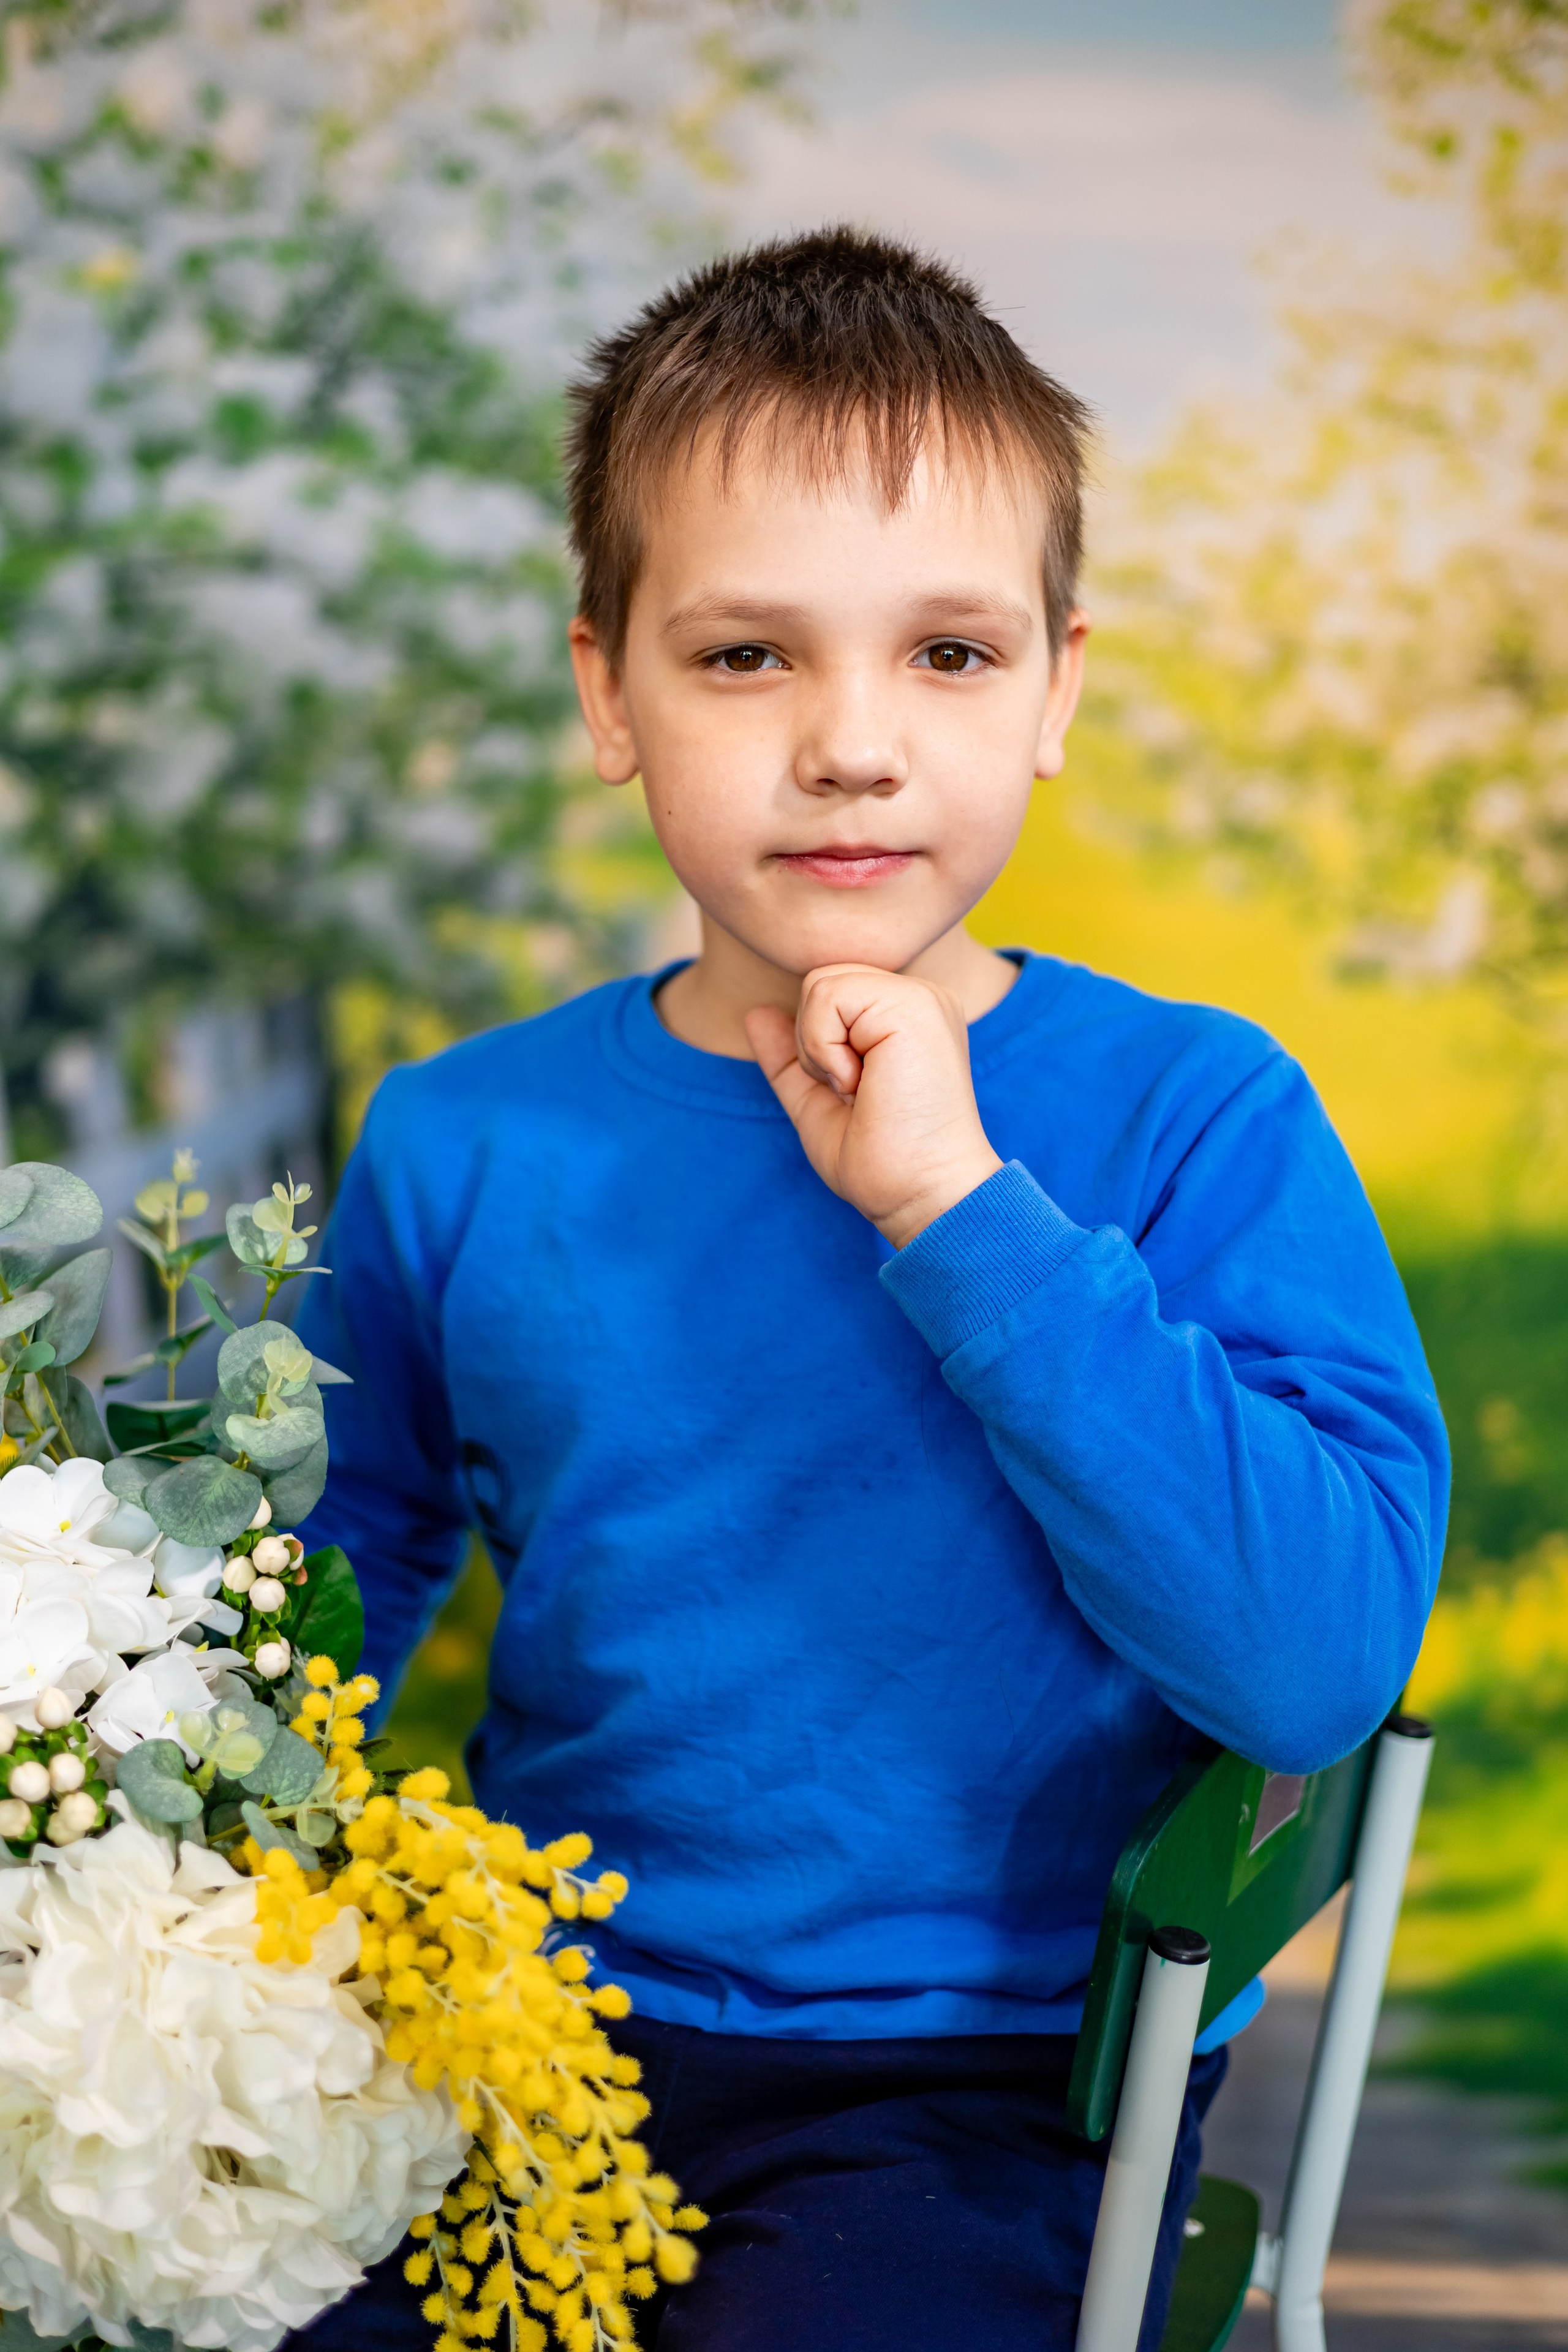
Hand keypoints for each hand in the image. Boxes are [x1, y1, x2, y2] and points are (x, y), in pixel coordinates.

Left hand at [746, 966, 1003, 1248]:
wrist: (920, 1195)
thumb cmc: (881, 1162)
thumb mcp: (819, 1102)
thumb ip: (791, 1056)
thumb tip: (755, 1012)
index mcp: (907, 1017)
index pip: (827, 996)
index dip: (819, 1049)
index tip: (860, 1098)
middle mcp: (920, 998)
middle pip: (819, 982)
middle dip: (816, 1046)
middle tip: (861, 1095)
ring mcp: (920, 997)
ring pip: (819, 984)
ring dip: (821, 1051)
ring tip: (864, 1091)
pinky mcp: (912, 1004)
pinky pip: (826, 996)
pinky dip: (826, 1050)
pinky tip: (863, 1085)